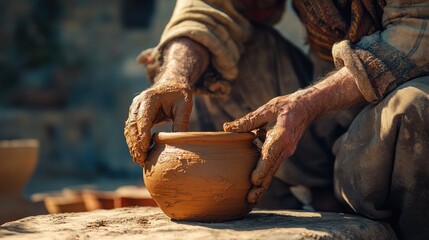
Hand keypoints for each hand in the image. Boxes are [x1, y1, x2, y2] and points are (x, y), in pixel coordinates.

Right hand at [125, 38, 209, 165]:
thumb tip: (179, 144)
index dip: (143, 134)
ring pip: (129, 130)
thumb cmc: (179, 94)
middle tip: (142, 159)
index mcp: (150, 98)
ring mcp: (135, 109)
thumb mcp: (184, 106)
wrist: (172, 84)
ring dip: (133, 145)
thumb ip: (181, 123)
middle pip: (132, 125)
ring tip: (140, 161)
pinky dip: (134, 142)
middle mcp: (138, 103)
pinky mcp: (135, 116)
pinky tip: (140, 154)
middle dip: (135, 143)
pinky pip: (132, 131)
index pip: (143, 118)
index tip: (145, 148)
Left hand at [223, 93, 313, 203]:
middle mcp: (285, 148)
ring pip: (273, 171)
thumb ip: (247, 121)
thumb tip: (226, 128)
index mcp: (281, 136)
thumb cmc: (285, 107)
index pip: (271, 155)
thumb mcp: (265, 110)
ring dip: (263, 185)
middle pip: (272, 170)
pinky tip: (256, 187)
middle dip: (261, 185)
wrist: (306, 108)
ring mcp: (286, 152)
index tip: (254, 180)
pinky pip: (273, 166)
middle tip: (250, 199)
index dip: (262, 168)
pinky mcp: (283, 153)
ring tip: (251, 199)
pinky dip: (266, 177)